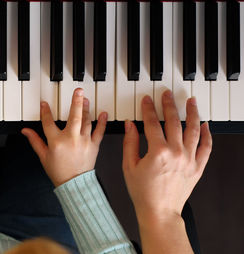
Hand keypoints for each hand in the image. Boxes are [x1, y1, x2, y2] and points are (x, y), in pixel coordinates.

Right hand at [22, 88, 106, 186]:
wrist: (74, 184)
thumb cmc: (59, 171)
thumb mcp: (43, 156)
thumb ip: (35, 141)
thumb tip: (26, 131)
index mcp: (56, 142)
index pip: (48, 122)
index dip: (45, 112)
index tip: (44, 104)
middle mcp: (71, 140)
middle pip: (74, 117)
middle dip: (76, 102)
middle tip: (78, 91)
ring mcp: (84, 142)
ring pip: (86, 121)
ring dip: (86, 108)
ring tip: (85, 99)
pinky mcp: (94, 146)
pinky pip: (99, 132)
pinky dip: (102, 122)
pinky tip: (103, 113)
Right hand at [122, 90, 211, 221]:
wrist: (159, 211)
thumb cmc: (143, 192)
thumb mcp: (129, 166)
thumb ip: (130, 143)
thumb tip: (130, 125)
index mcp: (157, 152)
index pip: (152, 123)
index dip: (148, 109)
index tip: (147, 101)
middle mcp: (176, 153)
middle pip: (173, 122)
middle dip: (169, 105)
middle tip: (167, 95)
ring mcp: (189, 159)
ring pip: (193, 130)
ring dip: (192, 113)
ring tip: (191, 102)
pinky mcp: (197, 167)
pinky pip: (206, 147)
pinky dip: (207, 135)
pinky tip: (205, 125)